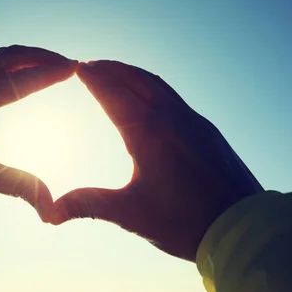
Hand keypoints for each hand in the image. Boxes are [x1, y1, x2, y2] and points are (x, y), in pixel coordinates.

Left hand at [0, 45, 76, 217]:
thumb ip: (21, 187)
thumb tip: (52, 210)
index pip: (20, 81)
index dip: (50, 74)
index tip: (75, 68)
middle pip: (10, 57)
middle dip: (43, 57)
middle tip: (70, 64)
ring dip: (26, 57)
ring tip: (52, 64)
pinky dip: (10, 63)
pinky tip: (22, 73)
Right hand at [49, 61, 262, 260]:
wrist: (242, 228)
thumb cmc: (186, 222)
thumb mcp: (131, 214)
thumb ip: (88, 205)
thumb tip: (49, 213)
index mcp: (149, 133)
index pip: (114, 94)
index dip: (95, 79)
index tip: (79, 66)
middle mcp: (172, 118)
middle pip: (136, 80)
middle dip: (111, 69)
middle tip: (91, 63)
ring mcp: (194, 122)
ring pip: (158, 85)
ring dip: (133, 74)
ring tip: (117, 72)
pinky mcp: (208, 131)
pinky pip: (175, 97)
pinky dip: (154, 87)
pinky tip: (152, 96)